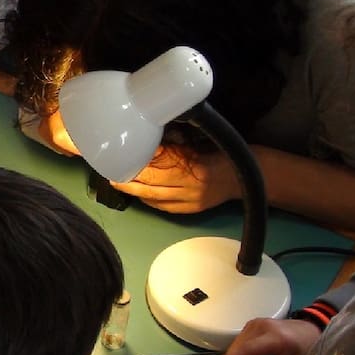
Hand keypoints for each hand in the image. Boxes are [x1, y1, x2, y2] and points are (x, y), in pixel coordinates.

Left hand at [110, 145, 239, 213]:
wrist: (242, 177)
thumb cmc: (218, 155)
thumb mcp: (197, 145)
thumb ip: (174, 146)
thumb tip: (150, 143)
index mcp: (194, 166)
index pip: (160, 165)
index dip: (140, 162)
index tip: (125, 156)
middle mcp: (191, 187)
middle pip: (152, 185)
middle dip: (130, 180)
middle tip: (112, 173)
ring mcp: (190, 201)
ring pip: (154, 198)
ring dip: (134, 191)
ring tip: (119, 184)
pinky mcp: (190, 211)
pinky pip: (162, 207)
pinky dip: (148, 200)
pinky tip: (138, 194)